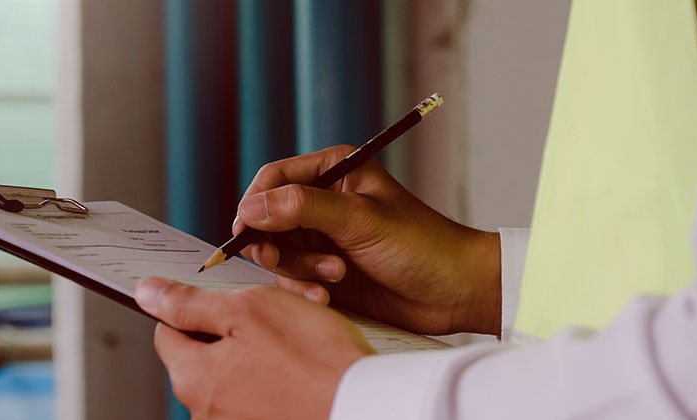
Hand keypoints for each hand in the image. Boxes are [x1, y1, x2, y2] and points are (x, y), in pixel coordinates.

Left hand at [135, 278, 372, 419]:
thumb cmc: (314, 359)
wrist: (365, 406)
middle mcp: (205, 413)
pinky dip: (274, 380)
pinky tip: (301, 370)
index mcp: (192, 378)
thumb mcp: (249, 310)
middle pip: (202, 357)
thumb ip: (190, 304)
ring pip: (233, 376)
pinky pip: (258, 397)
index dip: (194, 307)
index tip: (223, 298)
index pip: (167, 332)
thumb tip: (147, 293)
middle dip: (231, 332)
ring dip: (256, 355)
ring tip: (296, 345)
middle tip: (272, 317)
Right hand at [234, 145, 500, 335]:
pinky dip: (305, 289)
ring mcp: (323, 239)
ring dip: (298, 270)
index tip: (243, 232)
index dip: (254, 204)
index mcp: (334, 172)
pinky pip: (293, 279)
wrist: (453, 292)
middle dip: (274, 244)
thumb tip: (251, 207)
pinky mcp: (325, 272)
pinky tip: (328, 297)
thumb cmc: (420, 245)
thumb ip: (303, 208)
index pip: (275, 178)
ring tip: (335, 276)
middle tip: (280, 262)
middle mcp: (324, 202)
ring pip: (278, 253)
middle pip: (268, 218)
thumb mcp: (360, 220)